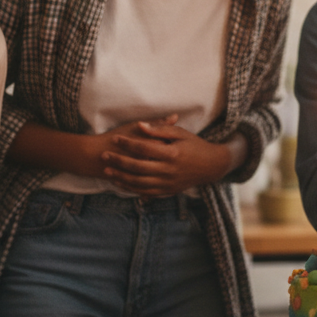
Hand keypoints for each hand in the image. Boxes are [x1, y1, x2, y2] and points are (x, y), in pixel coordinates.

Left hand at [101, 119, 230, 195]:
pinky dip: (131, 188)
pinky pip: (146, 191)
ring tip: (107, 171)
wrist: (211, 166)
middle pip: (137, 166)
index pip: (144, 147)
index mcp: (172, 153)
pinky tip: (120, 183)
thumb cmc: (195, 145)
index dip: (128, 142)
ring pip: (139, 182)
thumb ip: (160, 129)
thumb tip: (141, 125)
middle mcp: (169, 170)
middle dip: (118, 161)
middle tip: (104, 155)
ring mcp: (168, 182)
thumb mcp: (180, 133)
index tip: (115, 138)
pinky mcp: (168, 191)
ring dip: (121, 177)